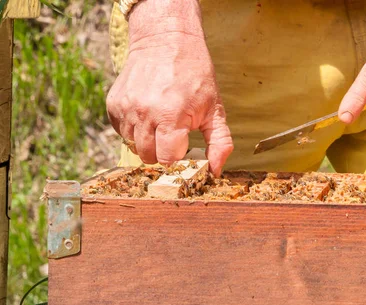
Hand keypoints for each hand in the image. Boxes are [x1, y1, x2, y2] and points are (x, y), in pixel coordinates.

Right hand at [106, 0, 232, 174]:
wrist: (165, 40)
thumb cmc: (195, 75)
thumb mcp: (215, 108)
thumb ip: (219, 142)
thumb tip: (215, 171)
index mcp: (170, 116)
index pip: (167, 159)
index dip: (179, 159)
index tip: (186, 149)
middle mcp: (144, 113)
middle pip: (149, 157)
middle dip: (163, 152)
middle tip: (175, 137)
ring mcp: (126, 108)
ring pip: (134, 146)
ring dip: (148, 142)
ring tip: (162, 123)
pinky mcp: (114, 104)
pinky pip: (122, 132)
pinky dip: (135, 131)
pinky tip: (149, 116)